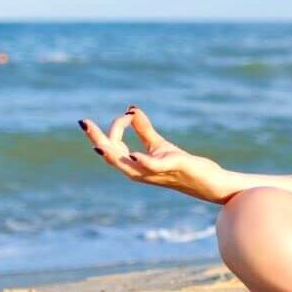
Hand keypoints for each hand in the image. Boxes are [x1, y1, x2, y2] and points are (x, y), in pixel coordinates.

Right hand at [78, 105, 230, 203]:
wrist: (208, 182)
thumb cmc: (182, 166)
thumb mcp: (158, 145)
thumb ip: (143, 129)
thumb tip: (130, 109)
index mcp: (134, 165)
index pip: (112, 148)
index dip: (116, 128)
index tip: (129, 113)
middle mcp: (140, 172)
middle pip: (112, 157)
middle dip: (96, 140)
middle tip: (83, 123)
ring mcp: (155, 173)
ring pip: (127, 165)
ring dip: (112, 152)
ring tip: (98, 143)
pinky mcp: (173, 168)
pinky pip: (154, 167)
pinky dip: (143, 161)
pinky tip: (134, 155)